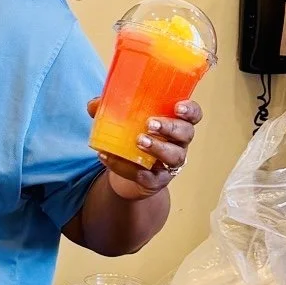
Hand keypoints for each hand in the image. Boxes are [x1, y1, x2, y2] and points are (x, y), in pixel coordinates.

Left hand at [87, 97, 202, 197]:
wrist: (126, 170)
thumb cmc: (132, 137)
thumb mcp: (122, 120)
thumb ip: (110, 109)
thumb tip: (93, 104)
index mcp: (175, 122)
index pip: (193, 114)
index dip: (190, 110)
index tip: (178, 107)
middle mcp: (178, 142)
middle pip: (186, 133)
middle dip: (170, 127)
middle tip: (151, 124)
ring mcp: (170, 163)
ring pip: (174, 156)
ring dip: (157, 147)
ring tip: (139, 142)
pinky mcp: (157, 180)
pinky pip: (147, 176)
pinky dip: (126, 167)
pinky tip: (110, 158)